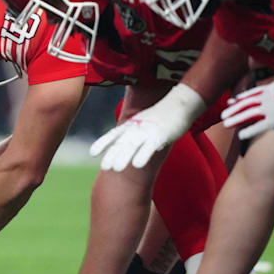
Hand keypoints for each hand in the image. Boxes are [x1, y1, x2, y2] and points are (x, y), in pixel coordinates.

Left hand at [90, 84, 204, 170]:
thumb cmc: (162, 116)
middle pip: (122, 142)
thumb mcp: (145, 125)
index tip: (92, 153)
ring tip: (116, 169)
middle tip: (104, 168)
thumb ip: (136, 136)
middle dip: (112, 154)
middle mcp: (136, 128)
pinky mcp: (161, 134)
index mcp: (131, 125)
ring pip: (133, 145)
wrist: (181, 103)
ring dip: (124, 157)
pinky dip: (143, 155)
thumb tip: (132, 151)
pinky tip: (137, 165)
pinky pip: (150, 146)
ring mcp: (148, 131)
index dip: (103, 143)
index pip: (114, 134)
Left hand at [221, 76, 273, 140]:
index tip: (231, 102)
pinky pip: (259, 126)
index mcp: (270, 90)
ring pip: (248, 114)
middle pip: (246, 105)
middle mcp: (267, 99)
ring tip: (225, 124)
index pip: (251, 94)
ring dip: (236, 119)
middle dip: (233, 110)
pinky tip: (240, 135)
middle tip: (222, 115)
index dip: (239, 99)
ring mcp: (270, 109)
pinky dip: (248, 130)